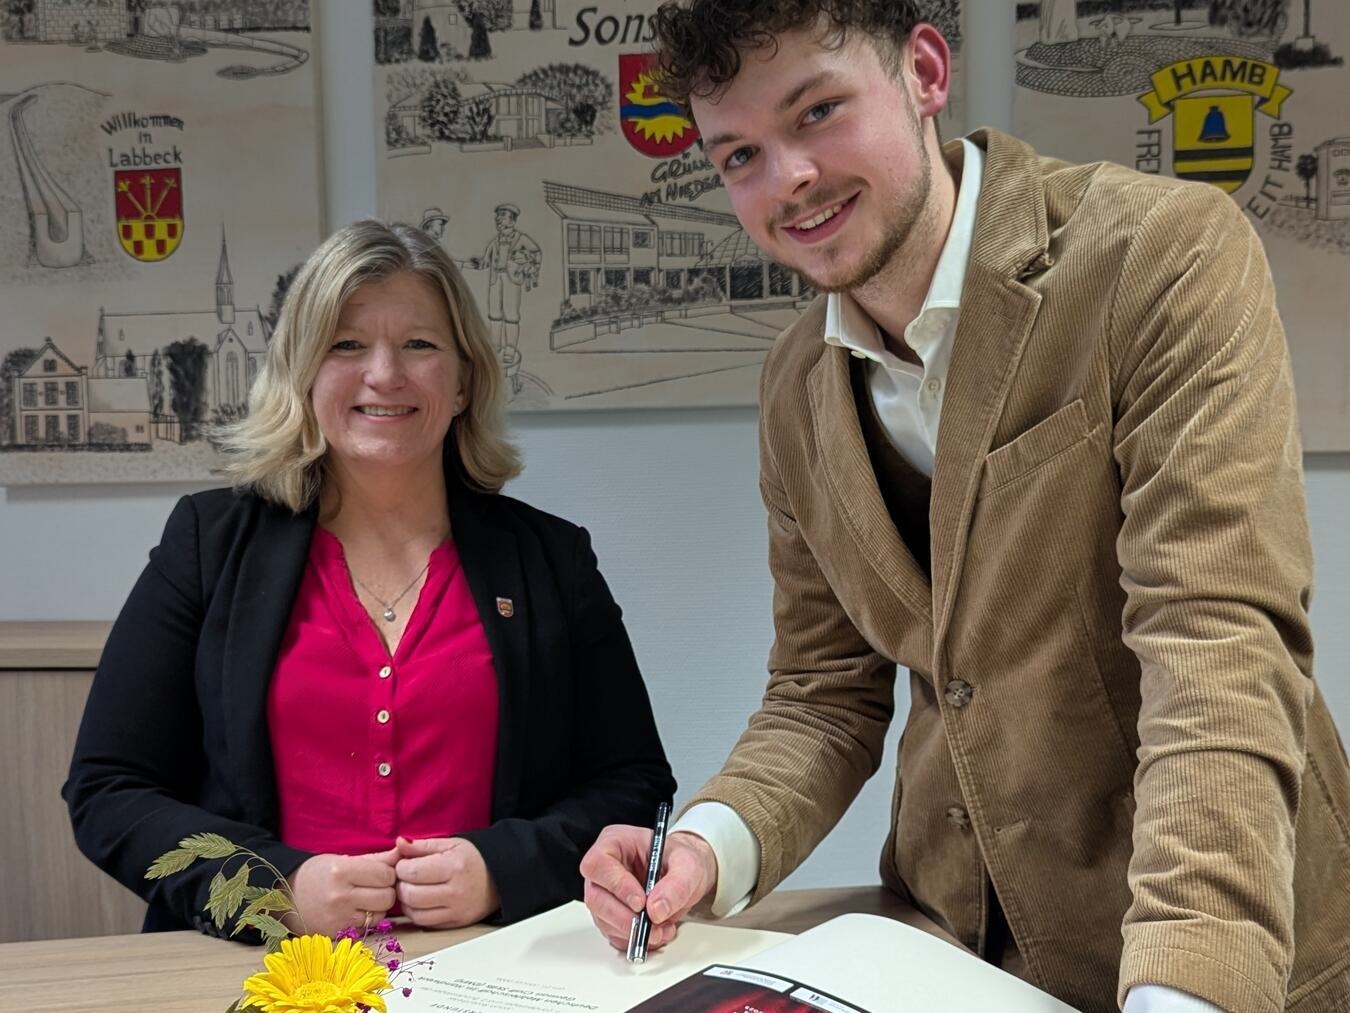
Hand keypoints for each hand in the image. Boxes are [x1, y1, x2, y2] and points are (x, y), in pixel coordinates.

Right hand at [285, 847, 398, 936]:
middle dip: (385, 891)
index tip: (378, 874)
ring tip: (363, 900)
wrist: (286, 897)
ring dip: (378, 908)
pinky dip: (367, 921)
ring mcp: (337, 919)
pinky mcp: (336, 935)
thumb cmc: (319, 874)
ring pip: (380, 916)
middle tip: (373, 887)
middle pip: (387, 898)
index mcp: (342, 871)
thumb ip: (378, 858)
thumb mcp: (345, 860)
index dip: (387, 874)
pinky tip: (355, 913)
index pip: (386, 875)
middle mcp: (340, 897)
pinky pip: (367, 929)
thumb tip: (405, 850)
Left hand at [394, 836, 499, 927]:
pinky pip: (425, 924)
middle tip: (406, 878)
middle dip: (401, 885)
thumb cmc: (474, 858)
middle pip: (410, 895)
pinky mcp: (456, 923)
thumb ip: (422, 845)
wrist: (501, 877)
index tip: (405, 863)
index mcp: (454, 867)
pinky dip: (416, 913)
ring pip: (415, 913)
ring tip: (412, 889)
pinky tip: (421, 901)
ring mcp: (456, 910)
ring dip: (406, 902)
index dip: (401, 867)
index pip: (412, 872)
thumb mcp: (451, 844)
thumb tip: (399, 843)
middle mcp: (455, 892)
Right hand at [580, 827, 717, 952]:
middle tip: (650, 925)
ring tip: (660, 929)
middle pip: (596, 897)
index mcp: (615, 842)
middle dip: (624, 918)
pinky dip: (635, 939)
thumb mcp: (688, 865)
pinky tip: (656, 932)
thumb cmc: (681, 860)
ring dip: (632, 932)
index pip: (598, 864)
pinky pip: (613, 934)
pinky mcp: (611, 916)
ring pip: (603, 920)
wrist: (687, 875)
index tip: (640, 902)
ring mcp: (606, 893)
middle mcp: (605, 868)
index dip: (616, 885)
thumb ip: (676, 885)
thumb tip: (656, 909)